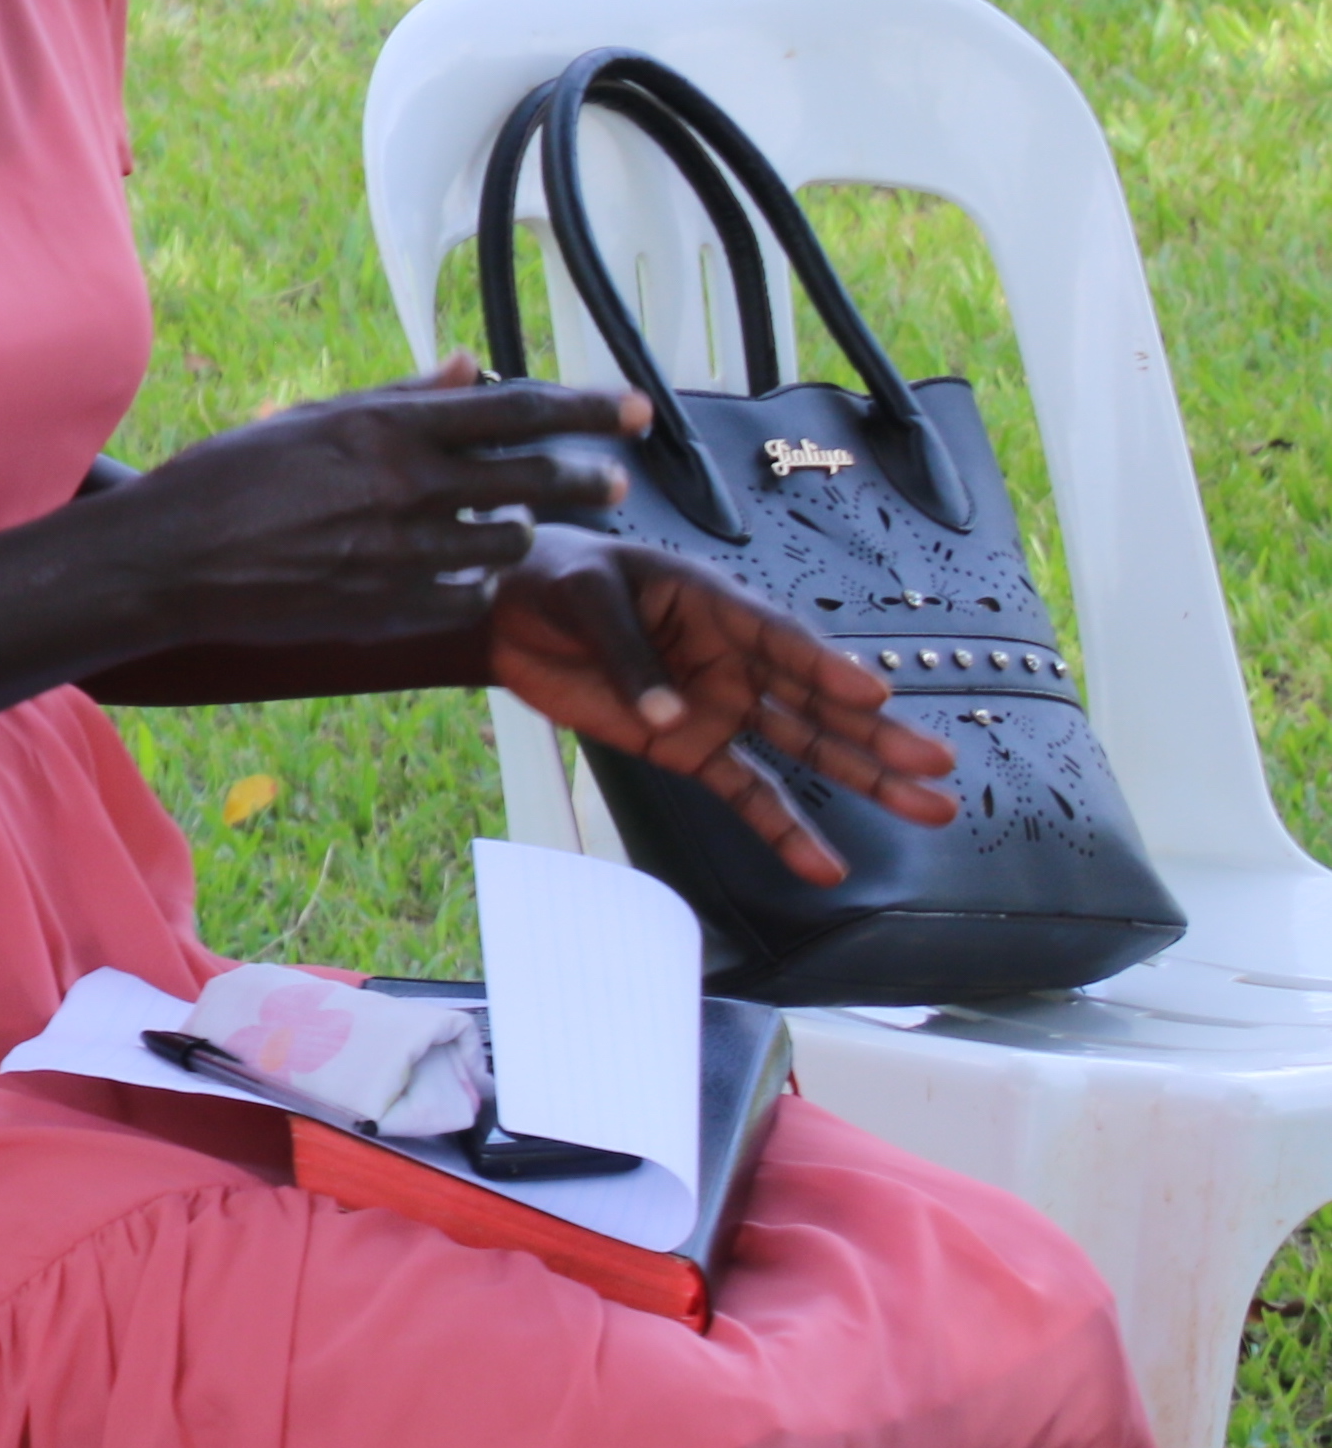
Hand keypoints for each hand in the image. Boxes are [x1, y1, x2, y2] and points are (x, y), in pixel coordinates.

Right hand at [84, 359, 647, 648]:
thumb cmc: (226, 479)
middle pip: (533, 478)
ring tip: (512, 523)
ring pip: (507, 544)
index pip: (519, 409)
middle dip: (586, 477)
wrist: (168, 564)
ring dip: (520, 531)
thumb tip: (471, 366)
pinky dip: (473, 582)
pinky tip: (457, 571)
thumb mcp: (311, 418)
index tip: (638, 410)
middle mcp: (404, 490)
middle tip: (613, 479)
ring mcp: (398, 557)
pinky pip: (465, 597)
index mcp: (387, 431)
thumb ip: (399, 396)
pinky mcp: (385, 611)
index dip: (590, 408)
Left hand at [488, 529, 960, 883]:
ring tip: (930, 806)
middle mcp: (733, 658)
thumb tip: (668, 717)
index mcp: (718, 606)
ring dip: (863, 779)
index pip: (785, 641)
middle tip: (938, 766)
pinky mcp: (687, 746)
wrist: (510, 613)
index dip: (828, 669)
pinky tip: (825, 864)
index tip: (875, 696)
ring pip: (804, 748)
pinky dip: (782, 830)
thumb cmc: (556, 583)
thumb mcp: (586, 601)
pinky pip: (745, 791)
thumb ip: (629, 657)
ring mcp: (717, 705)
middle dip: (877, 736)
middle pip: (817, 702)